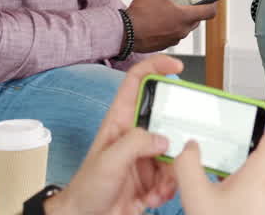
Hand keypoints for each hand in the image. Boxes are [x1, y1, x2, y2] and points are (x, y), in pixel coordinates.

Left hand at [45, 56, 183, 214]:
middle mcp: (135, 134)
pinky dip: (168, 188)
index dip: (156, 67)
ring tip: (157, 187)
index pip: (137, 81)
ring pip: (174, 151)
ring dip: (172, 172)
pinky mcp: (153, 177)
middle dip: (177, 136)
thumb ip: (136, 143)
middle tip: (177, 151)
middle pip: (167, 118)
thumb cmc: (86, 189)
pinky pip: (173, 175)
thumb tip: (163, 138)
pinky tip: (152, 197)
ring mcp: (145, 155)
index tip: (176, 67)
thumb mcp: (109, 161)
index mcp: (120, 120)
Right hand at [126, 0, 217, 52]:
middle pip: (196, 19)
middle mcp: (182, 30)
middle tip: (180, 2)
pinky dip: (168, 28)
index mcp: (185, 17)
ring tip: (163, 11)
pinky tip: (156, 22)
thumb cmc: (141, 15)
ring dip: (178, 19)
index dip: (212, 3)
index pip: (210, 11)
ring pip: (183, 27)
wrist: (125, 33)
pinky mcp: (164, 45)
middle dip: (190, 10)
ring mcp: (174, 39)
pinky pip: (172, 34)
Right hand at [175, 121, 264, 214]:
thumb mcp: (195, 199)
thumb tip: (189, 148)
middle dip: (251, 151)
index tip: (250, 123)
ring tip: (226, 179)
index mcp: (263, 174)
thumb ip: (188, 166)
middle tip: (230, 153)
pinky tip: (231, 202)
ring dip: (251, 173)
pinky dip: (253, 192)